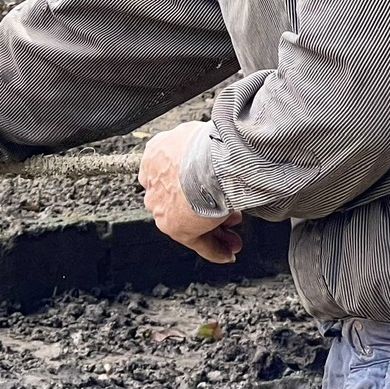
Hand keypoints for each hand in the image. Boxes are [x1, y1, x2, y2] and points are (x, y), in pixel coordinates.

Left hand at [139, 122, 243, 263]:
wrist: (208, 161)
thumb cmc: (208, 144)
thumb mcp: (201, 134)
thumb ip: (202, 144)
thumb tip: (218, 146)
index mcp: (156, 154)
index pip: (172, 174)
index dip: (197, 184)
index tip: (213, 189)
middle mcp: (155, 181)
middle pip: (182, 201)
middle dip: (207, 211)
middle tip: (230, 217)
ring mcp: (163, 205)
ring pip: (190, 222)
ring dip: (214, 232)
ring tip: (234, 237)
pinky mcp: (176, 227)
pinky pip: (197, 241)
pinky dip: (213, 249)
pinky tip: (226, 254)